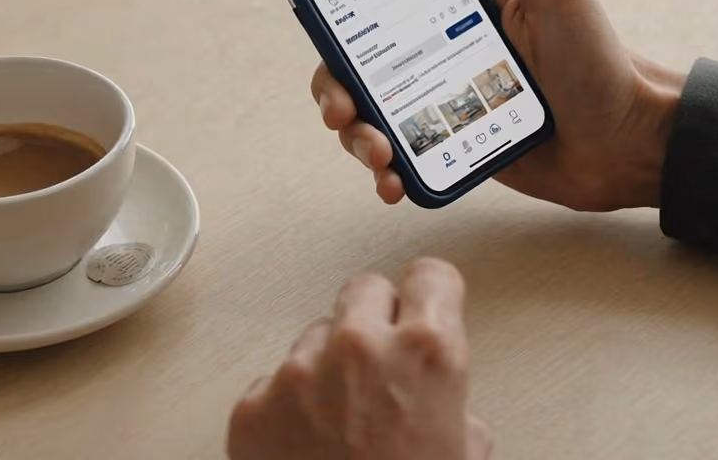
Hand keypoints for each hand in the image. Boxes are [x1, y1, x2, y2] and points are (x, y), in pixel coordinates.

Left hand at [227, 258, 491, 459]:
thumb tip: (448, 409)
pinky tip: (304, 447)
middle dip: (374, 320)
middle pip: (364, 289)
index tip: (426, 307)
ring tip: (340, 425)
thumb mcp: (464, 457)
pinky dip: (287, 407)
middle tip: (380, 364)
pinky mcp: (253, 404)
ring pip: (315, 337)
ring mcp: (299, 372)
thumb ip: (457, 410)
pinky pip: (273, 382)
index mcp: (428, 353)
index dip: (430, 297)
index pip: (431, 276)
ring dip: (327, 367)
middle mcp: (360, 346)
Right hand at [311, 0, 685, 210]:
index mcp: (460, 4)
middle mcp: (441, 51)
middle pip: (359, 60)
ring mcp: (443, 102)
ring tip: (376, 152)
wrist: (628, 145)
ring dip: (355, 133)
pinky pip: (401, 159)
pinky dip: (385, 172)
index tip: (313, 1)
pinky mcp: (452, 149)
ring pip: (370, 113)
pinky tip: (391, 182)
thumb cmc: (600, 59)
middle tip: (338, 104)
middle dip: (334, 83)